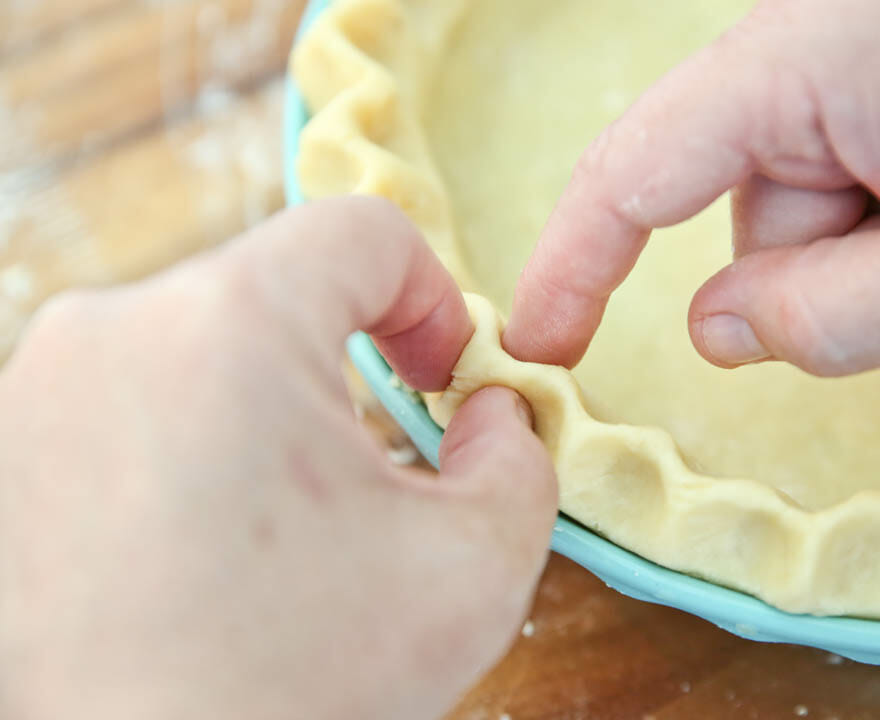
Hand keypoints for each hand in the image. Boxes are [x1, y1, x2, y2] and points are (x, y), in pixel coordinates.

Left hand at [0, 197, 556, 718]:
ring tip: (282, 524)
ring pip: (204, 343)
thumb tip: (489, 409)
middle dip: (346, 365)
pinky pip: (134, 395)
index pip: (359, 230)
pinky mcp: (8, 445)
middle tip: (371, 473)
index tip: (439, 381)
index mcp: (230, 325)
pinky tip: (206, 540)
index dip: (430, 297)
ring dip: (266, 406)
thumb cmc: (295, 690)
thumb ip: (518, 453)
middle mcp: (112, 329)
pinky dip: (191, 438)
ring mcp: (39, 388)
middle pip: (278, 290)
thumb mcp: (474, 566)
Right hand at [504, 0, 879, 375]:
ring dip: (870, 238)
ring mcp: (821, 58)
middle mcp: (786, 50)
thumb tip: (715, 331)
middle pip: (742, 212)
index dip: (569, 270)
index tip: (533, 347)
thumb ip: (839, 316)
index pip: (629, 178)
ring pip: (795, 204)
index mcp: (795, 68)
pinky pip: (831, 173)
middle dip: (821, 268)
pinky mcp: (851, 72)